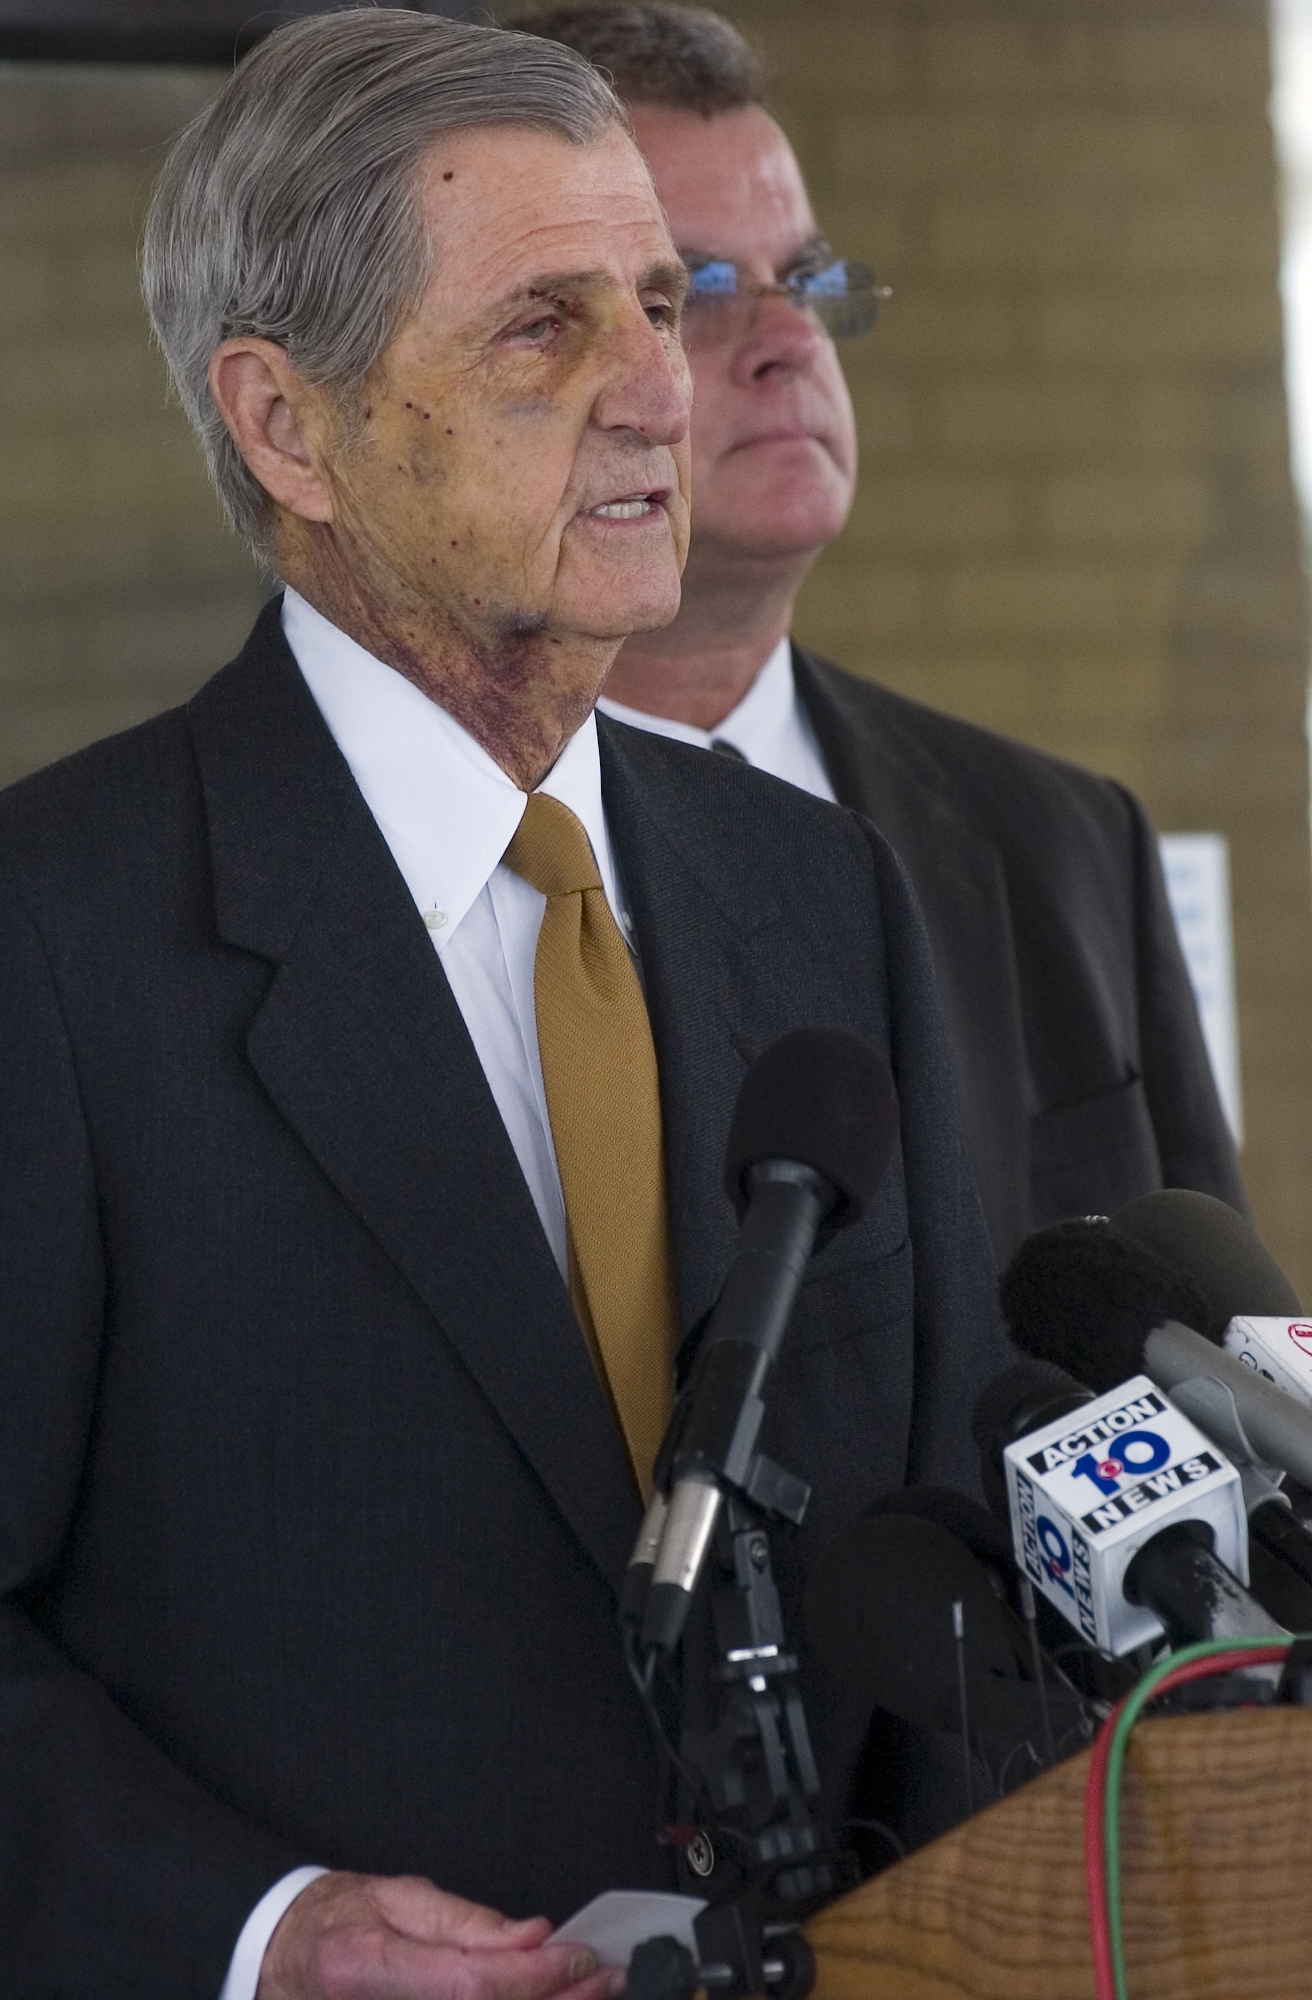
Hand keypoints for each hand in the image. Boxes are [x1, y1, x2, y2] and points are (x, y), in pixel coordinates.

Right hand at [256, 1871, 625, 1999]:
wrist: (282, 1961)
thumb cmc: (335, 1923)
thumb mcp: (396, 1898)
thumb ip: (466, 1922)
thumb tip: (533, 1935)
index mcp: (367, 1968)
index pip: (472, 1985)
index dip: (536, 1976)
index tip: (583, 1956)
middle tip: (609, 1981)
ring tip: (592, 1996)